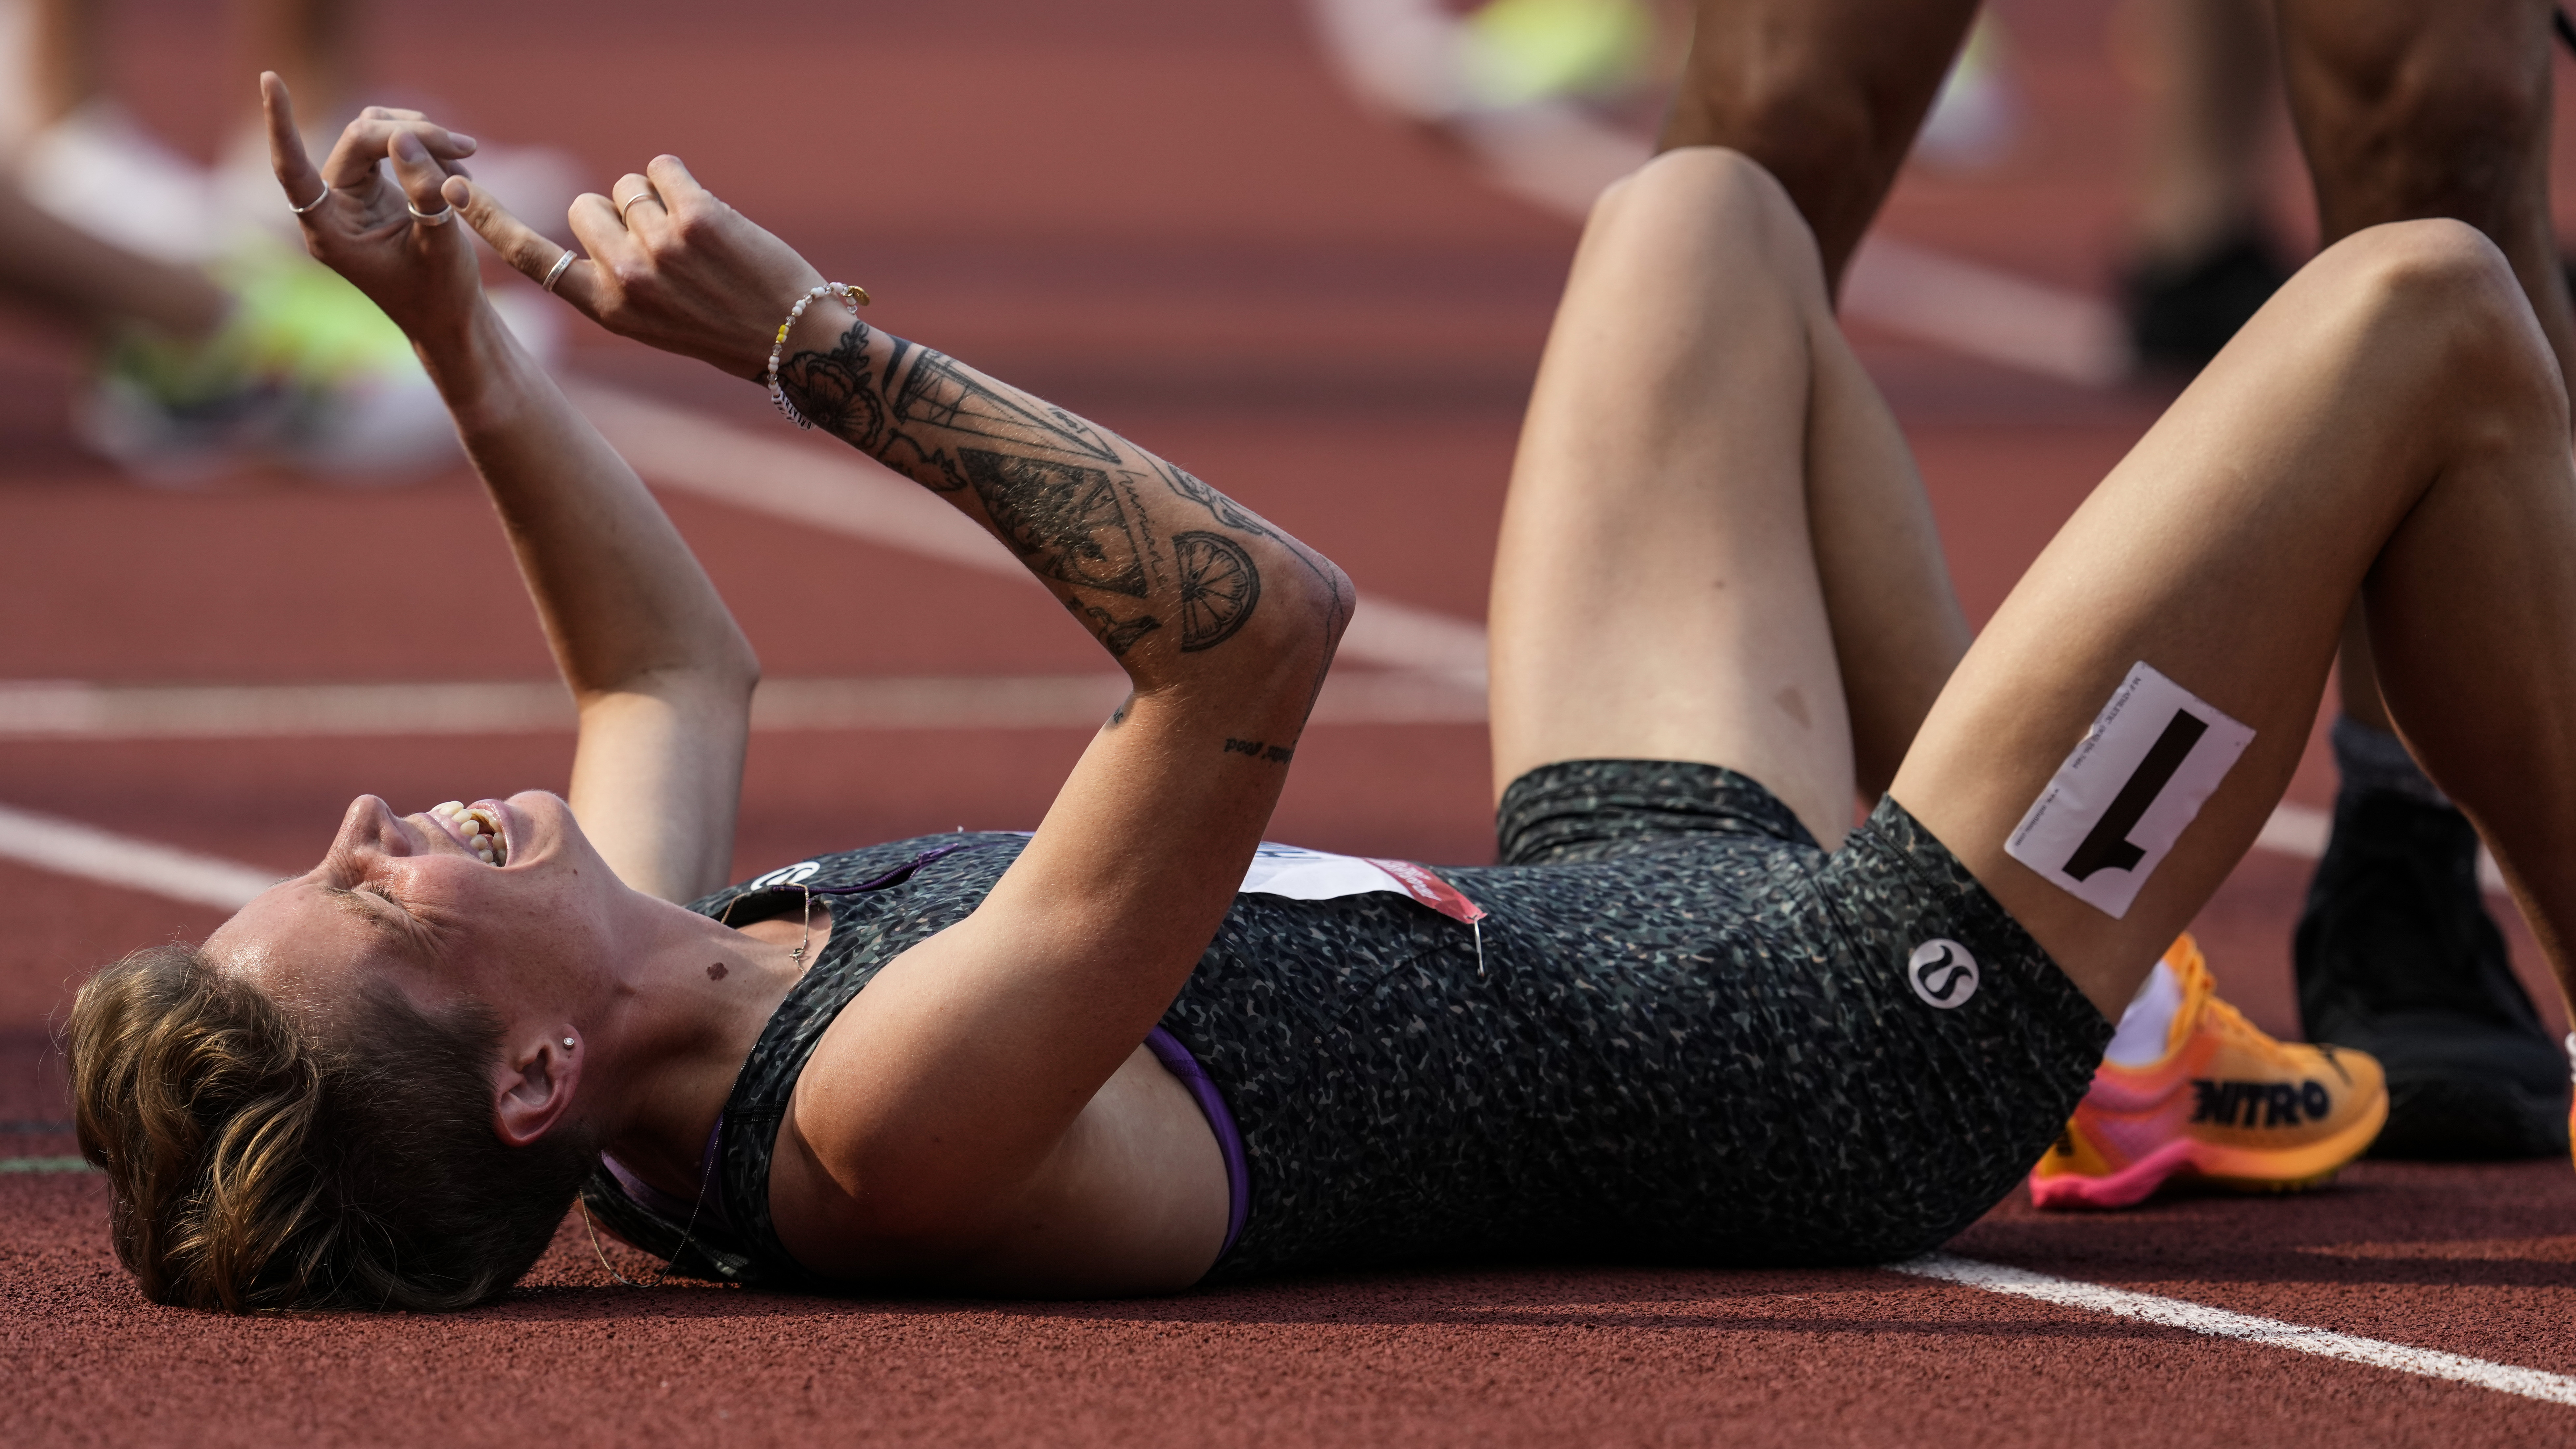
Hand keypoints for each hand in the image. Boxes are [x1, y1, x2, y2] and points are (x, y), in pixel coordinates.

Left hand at [262, 73, 485, 348]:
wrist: (450, 315)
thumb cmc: (441, 293)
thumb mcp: (439, 246)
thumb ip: (423, 193)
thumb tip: (405, 137)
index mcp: (331, 231)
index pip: (291, 169)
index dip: (280, 124)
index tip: (270, 80)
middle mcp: (333, 207)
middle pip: (356, 141)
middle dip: (411, 135)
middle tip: (464, 148)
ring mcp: (351, 193)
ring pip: (373, 133)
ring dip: (420, 136)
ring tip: (465, 158)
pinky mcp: (372, 186)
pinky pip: (389, 143)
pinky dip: (423, 145)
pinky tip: (455, 164)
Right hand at [450, 155, 828, 381]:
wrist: (794, 343)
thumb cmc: (728, 330)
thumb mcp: (657, 321)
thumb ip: (620, 279)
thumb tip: (599, 226)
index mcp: (606, 308)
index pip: (530, 257)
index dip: (488, 219)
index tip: (451, 188)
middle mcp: (624, 277)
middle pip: (586, 206)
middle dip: (618, 213)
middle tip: (666, 248)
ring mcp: (658, 247)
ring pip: (629, 186)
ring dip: (660, 201)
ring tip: (700, 245)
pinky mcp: (695, 218)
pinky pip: (663, 167)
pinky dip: (683, 181)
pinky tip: (712, 217)